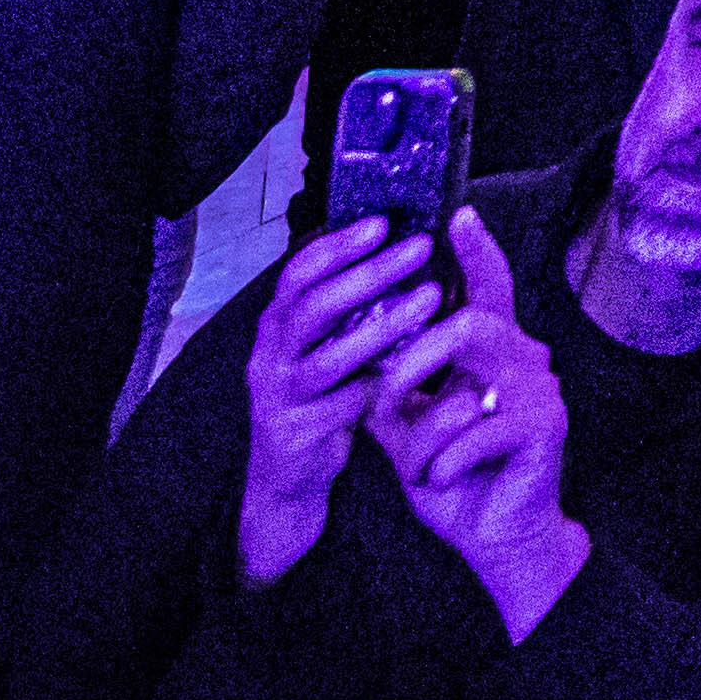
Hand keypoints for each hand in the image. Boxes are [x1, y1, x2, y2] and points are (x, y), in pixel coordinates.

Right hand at [238, 213, 457, 583]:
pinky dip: (378, 388)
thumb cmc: (317, 397)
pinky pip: (340, 406)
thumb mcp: (323, 346)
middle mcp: (268, 355)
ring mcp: (278, 395)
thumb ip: (344, 308)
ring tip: (432, 298)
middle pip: (314, 307)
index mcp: (276, 325)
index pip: (298, 273)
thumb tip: (391, 246)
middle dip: (368, 273)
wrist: (287, 478)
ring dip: (383, 326)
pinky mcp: (296, 433)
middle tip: (420, 247)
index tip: (384, 220)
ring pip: (328, 359)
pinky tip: (416, 370)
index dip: (338, 245)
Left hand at [373, 208, 585, 637]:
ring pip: (466, 381)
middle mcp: (525, 358)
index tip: (458, 214)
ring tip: (417, 461)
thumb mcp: (411, 427)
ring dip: (427, 429)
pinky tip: (443, 480)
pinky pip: (475, 430)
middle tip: (388, 396)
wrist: (496, 537)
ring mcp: (541, 389)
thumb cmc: (455, 477)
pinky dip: (444, 461)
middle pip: (469, 322)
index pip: (489, 288)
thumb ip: (395, 386)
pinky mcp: (545, 425)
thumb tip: (359, 349)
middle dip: (414, 360)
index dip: (476, 251)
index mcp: (494, 351)